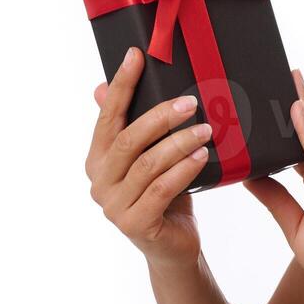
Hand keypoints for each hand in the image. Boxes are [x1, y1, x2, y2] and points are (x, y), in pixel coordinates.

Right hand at [85, 46, 212, 267]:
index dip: (122, 85)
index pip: (108, 116)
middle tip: (191, 102)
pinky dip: (183, 170)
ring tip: (206, 130)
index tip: (136, 55)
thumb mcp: (151, 158)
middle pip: (128, 139)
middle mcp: (99, 181)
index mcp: (97, 159)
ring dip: (179, 143)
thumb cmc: (165, 196)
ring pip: (147, 164)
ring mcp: (114, 206)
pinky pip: (161, 190)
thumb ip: (134, 128)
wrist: (173, 248)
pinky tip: (202, 157)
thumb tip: (105, 87)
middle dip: (160, 116)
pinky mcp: (135, 224)